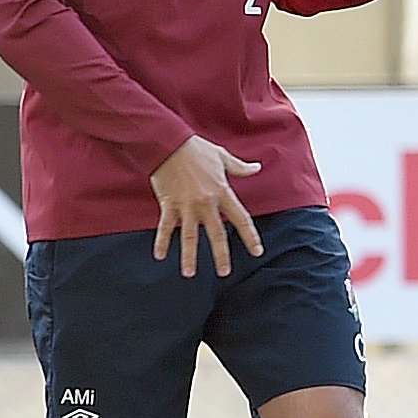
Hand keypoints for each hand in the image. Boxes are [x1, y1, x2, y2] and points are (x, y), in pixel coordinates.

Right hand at [150, 135, 262, 277]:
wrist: (168, 143)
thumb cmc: (196, 149)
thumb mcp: (223, 157)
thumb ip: (240, 167)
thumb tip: (257, 167)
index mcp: (222, 192)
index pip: (241, 219)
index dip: (250, 236)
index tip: (257, 252)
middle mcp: (206, 203)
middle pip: (216, 234)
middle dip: (221, 255)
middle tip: (224, 273)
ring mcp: (186, 206)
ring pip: (189, 236)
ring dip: (189, 256)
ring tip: (189, 274)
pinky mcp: (168, 204)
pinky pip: (164, 227)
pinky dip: (161, 241)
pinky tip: (159, 256)